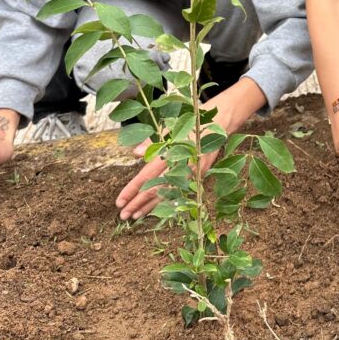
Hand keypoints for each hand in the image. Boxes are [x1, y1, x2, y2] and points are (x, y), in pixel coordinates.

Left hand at [114, 85, 255, 219]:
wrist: (219, 124)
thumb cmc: (190, 124)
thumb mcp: (170, 130)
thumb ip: (153, 143)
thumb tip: (135, 153)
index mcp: (171, 153)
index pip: (147, 176)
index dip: (132, 190)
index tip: (119, 201)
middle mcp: (181, 166)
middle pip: (156, 190)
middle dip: (138, 203)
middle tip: (123, 215)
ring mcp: (191, 174)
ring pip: (168, 195)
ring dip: (150, 207)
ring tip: (135, 216)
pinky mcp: (199, 177)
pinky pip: (180, 192)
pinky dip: (167, 202)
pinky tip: (156, 208)